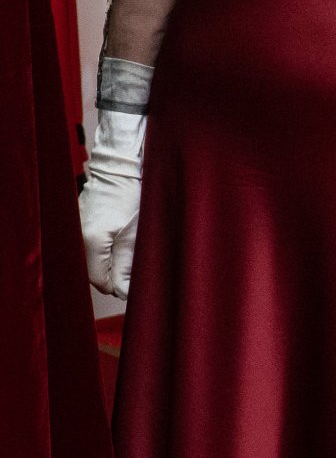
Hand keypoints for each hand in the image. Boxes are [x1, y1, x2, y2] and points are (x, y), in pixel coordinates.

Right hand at [79, 110, 144, 297]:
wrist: (120, 164)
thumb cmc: (132, 193)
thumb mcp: (136, 234)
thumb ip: (128, 267)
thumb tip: (124, 293)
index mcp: (92, 242)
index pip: (100, 282)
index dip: (119, 287)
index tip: (136, 284)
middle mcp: (78, 237)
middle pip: (96, 272)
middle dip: (114, 275)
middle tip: (136, 269)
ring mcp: (77, 228)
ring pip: (94, 259)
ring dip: (110, 261)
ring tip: (130, 251)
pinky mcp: (80, 220)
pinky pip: (91, 244)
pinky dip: (105, 247)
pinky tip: (119, 239)